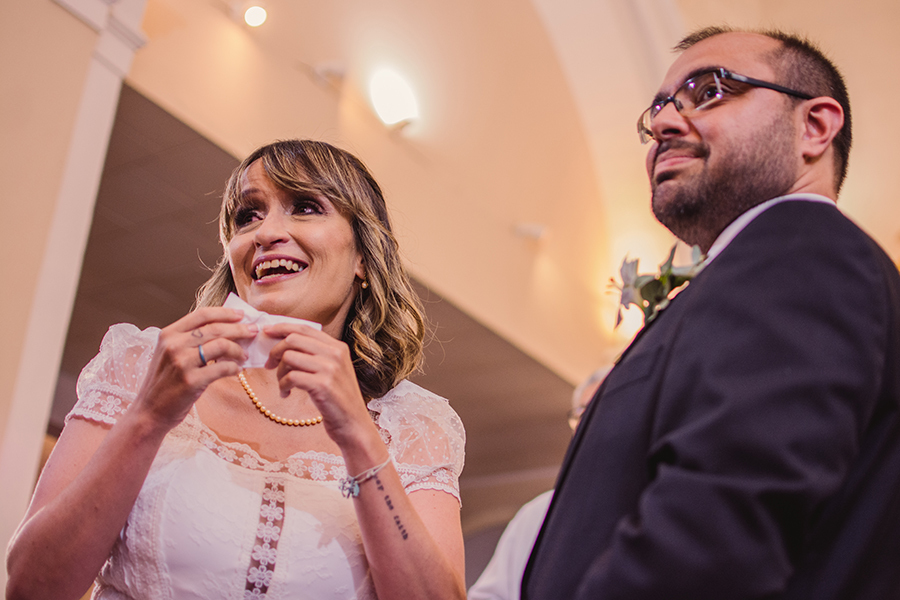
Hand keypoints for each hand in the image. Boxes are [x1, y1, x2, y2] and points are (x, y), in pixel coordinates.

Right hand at [132, 307, 256, 430]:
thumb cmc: (165, 382)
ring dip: (238, 349)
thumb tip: (226, 330)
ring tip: (244, 356)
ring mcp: (182, 363)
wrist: (150, 411)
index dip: (225, 313)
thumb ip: (191, 341)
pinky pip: (222, 368)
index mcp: (168, 334)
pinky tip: (237, 370)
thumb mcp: (171, 354)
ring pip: (221, 345)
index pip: (202, 315)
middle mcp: (174, 345)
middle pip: (215, 328)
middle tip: (253, 331)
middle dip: (239, 329)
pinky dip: (234, 367)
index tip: (241, 315)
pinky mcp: (191, 381)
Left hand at [264, 323, 373, 445]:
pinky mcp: (323, 385)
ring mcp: (330, 369)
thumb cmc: (338, 399)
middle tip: (269, 365)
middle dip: (275, 351)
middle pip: (293, 339)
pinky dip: (283, 385)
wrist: (353, 424)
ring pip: (289, 357)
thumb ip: (316, 355)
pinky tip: (286, 394)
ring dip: (279, 372)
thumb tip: (285, 343)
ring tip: (283, 384)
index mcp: (337, 347)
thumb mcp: (333, 370)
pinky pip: (291, 376)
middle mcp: (335, 354)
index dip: (282, 328)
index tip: (267, 332)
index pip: (304, 328)